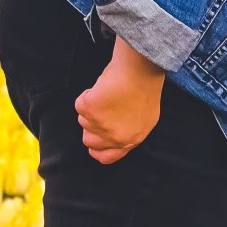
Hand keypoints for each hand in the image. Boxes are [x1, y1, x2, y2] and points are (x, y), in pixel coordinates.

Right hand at [75, 48, 164, 164]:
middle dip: (91, 125)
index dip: (97, 149)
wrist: (141, 69)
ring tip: (109, 94)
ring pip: (83, 120)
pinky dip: (87, 95)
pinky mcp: (89, 110)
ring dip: (91, 107)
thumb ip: (129, 131)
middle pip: (89, 140)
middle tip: (101, 109)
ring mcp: (101, 125)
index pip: (107, 157)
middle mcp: (115, 137)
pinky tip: (103, 87)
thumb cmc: (146, 87)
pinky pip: (80, 104)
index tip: (92, 143)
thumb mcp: (146, 118)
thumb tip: (114, 136)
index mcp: (131, 140)